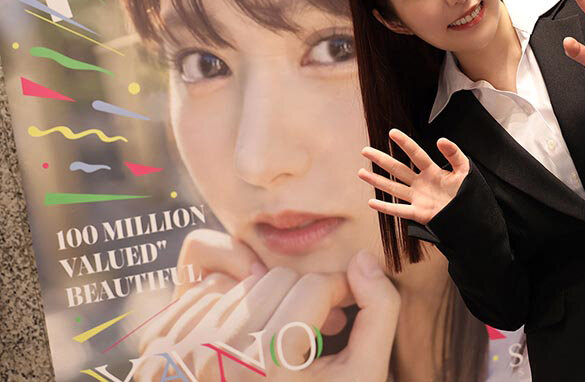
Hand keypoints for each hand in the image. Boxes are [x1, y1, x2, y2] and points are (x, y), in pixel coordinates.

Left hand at [136, 248, 398, 381]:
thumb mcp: (362, 375)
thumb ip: (378, 312)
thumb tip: (363, 259)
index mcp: (269, 361)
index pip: (315, 285)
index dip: (339, 292)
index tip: (343, 313)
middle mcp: (218, 351)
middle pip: (279, 278)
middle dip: (304, 297)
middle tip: (315, 329)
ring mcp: (182, 346)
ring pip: (245, 281)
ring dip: (271, 302)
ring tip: (283, 340)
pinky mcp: (161, 342)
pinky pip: (207, 291)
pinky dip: (232, 306)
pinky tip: (247, 341)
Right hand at [358, 128, 468, 224]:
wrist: (473, 217)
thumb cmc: (469, 194)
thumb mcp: (465, 170)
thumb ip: (454, 154)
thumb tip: (440, 140)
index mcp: (433, 171)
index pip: (415, 154)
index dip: (405, 143)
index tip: (392, 133)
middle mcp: (422, 183)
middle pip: (398, 169)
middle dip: (381, 160)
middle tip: (366, 150)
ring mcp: (418, 198)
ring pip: (393, 188)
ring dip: (377, 181)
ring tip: (361, 172)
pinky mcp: (419, 214)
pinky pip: (399, 210)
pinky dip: (385, 207)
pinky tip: (372, 202)